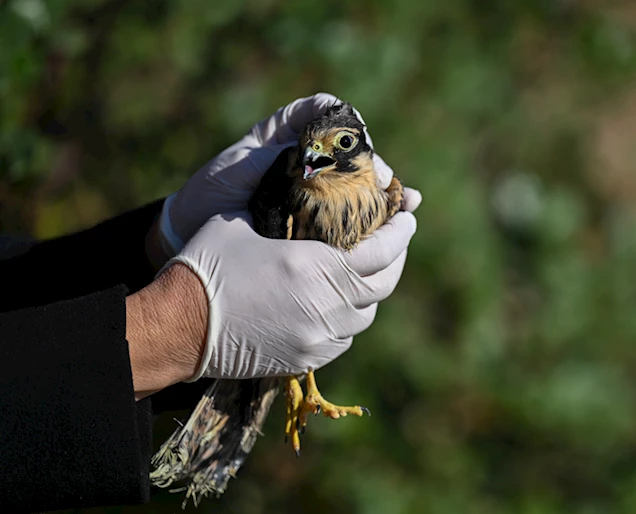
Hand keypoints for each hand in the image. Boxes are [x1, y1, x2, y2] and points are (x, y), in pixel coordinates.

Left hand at [152, 93, 396, 260]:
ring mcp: (319, 196)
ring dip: (386, 199)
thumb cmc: (211, 196)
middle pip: (356, 157)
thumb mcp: (239, 168)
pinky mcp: (320, 228)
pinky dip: (375, 226)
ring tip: (406, 207)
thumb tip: (317, 147)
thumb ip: (275, 154)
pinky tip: (395, 228)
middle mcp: (310, 163)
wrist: (191, 236)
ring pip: (361, 191)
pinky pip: (352, 223)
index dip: (351, 126)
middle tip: (390, 186)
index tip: (362, 141)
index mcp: (289, 137)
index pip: (329, 118)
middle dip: (378, 169)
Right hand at [152, 207, 418, 382]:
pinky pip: (343, 339)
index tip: (408, 216)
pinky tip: (337, 303)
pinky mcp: (304, 360)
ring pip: (365, 316)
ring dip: (370, 291)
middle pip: (382, 286)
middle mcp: (326, 306)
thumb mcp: (246, 221)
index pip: (381, 251)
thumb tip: (304, 188)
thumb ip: (286, 212)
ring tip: (365, 271)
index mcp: (316, 267)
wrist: (177, 326)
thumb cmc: (207, 265)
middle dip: (394, 260)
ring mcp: (317, 338)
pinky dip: (348, 318)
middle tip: (394, 240)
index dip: (400, 232)